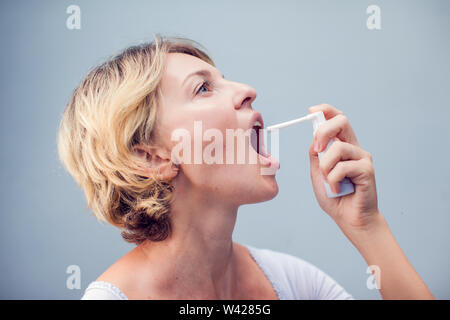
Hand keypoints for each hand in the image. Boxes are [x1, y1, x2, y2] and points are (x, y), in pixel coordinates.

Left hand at [308, 104, 379, 236]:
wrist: (350, 219)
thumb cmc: (335, 197)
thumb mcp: (318, 174)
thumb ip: (316, 157)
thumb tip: (314, 140)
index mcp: (341, 146)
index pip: (336, 120)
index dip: (326, 110)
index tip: (311, 110)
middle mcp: (353, 148)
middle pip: (342, 121)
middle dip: (324, 131)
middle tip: (317, 150)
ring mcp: (362, 157)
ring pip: (338, 148)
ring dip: (325, 167)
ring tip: (327, 182)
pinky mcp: (367, 169)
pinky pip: (342, 167)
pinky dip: (332, 180)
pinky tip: (336, 190)